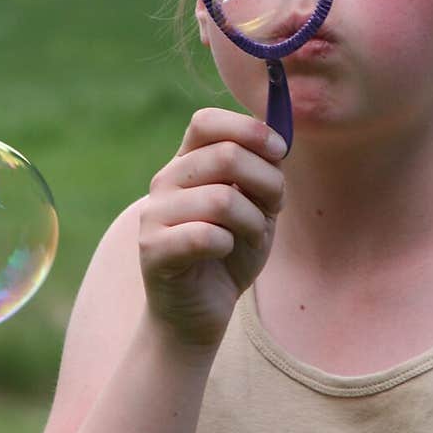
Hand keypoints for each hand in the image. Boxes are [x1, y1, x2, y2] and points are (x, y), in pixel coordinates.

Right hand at [139, 109, 285, 349]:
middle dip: (267, 182)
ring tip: (253, 237)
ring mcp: (154, 214)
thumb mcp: (256, 205)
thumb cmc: (230, 252)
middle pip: (226, 155)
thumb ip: (263, 171)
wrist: (200, 311)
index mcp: (187, 162)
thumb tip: (278, 139)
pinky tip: (226, 253)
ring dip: (254, 221)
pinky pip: (207, 235)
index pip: (207, 121)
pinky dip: (230, 245)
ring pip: (223, 198)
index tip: (280, 153)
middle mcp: (165, 181)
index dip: (250, 130)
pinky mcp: (153, 248)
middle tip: (274, 208)